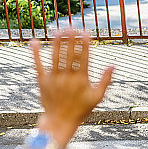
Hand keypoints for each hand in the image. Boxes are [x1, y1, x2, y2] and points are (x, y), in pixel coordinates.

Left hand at [31, 28, 113, 146]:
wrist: (60, 121)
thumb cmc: (81, 109)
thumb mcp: (97, 97)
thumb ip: (106, 81)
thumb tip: (113, 65)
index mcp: (82, 80)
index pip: (84, 58)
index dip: (85, 44)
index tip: (86, 33)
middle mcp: (67, 78)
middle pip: (69, 55)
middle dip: (71, 40)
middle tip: (72, 27)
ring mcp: (54, 79)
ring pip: (55, 57)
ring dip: (57, 43)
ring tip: (59, 31)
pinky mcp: (42, 82)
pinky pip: (38, 65)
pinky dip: (36, 53)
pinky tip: (35, 42)